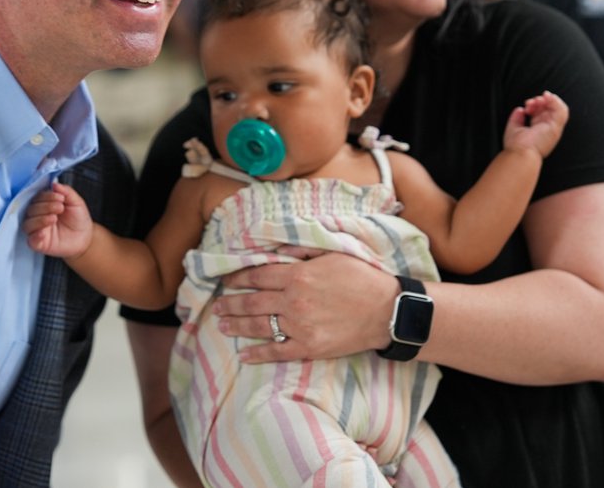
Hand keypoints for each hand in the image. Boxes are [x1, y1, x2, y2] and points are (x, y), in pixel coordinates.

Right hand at [22, 181, 94, 257]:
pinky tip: (44, 232)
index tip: (60, 197)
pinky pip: (31, 240)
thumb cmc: (78, 219)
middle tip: (60, 207)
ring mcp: (37, 230)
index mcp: (45, 204)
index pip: (38, 197)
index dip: (47, 196)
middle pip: (31, 209)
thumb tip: (54, 184)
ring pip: (28, 223)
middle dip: (45, 206)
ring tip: (54, 218)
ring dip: (40, 219)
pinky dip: (36, 235)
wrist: (85, 237)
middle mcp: (38, 216)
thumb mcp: (76, 202)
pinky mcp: (39, 243)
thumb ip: (66, 191)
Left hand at [212, 251, 396, 363]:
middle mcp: (294, 301)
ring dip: (237, 326)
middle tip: (216, 305)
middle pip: (252, 302)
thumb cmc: (362, 278)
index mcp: (298, 275)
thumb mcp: (333, 253)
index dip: (238, 277)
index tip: (225, 280)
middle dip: (231, 303)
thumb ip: (302, 249)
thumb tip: (277, 248)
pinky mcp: (310, 347)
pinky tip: (245, 355)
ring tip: (222, 325)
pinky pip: (277, 352)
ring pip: (260, 327)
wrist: (386, 311)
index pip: (257, 275)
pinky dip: (258, 354)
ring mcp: (300, 327)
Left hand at [503, 90, 568, 158]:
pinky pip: (562, 110)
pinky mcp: (556, 127)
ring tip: (540, 98)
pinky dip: (556, 101)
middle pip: (549, 109)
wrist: (520, 153)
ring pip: (558, 108)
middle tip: (531, 102)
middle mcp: (547, 129)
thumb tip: (519, 109)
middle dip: (540, 101)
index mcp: (539, 129)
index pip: (541, 112)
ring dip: (549, 100)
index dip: (535, 105)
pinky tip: (548, 97)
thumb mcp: (514, 128)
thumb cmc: (516, 146)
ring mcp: (553, 128)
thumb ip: (517, 118)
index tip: (526, 105)